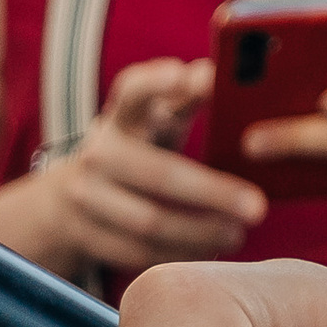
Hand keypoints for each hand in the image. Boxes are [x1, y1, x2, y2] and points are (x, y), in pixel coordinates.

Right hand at [34, 58, 268, 277]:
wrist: (69, 198)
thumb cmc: (137, 149)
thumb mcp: (157, 121)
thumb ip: (186, 99)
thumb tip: (208, 72)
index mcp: (121, 118)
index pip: (132, 92)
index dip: (155, 84)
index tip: (183, 75)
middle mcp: (98, 154)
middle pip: (158, 174)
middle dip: (212, 193)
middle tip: (258, 208)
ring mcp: (86, 197)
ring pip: (150, 222)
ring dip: (200, 232)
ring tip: (237, 235)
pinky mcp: (85, 235)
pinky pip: (138, 252)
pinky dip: (177, 254)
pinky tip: (206, 251)